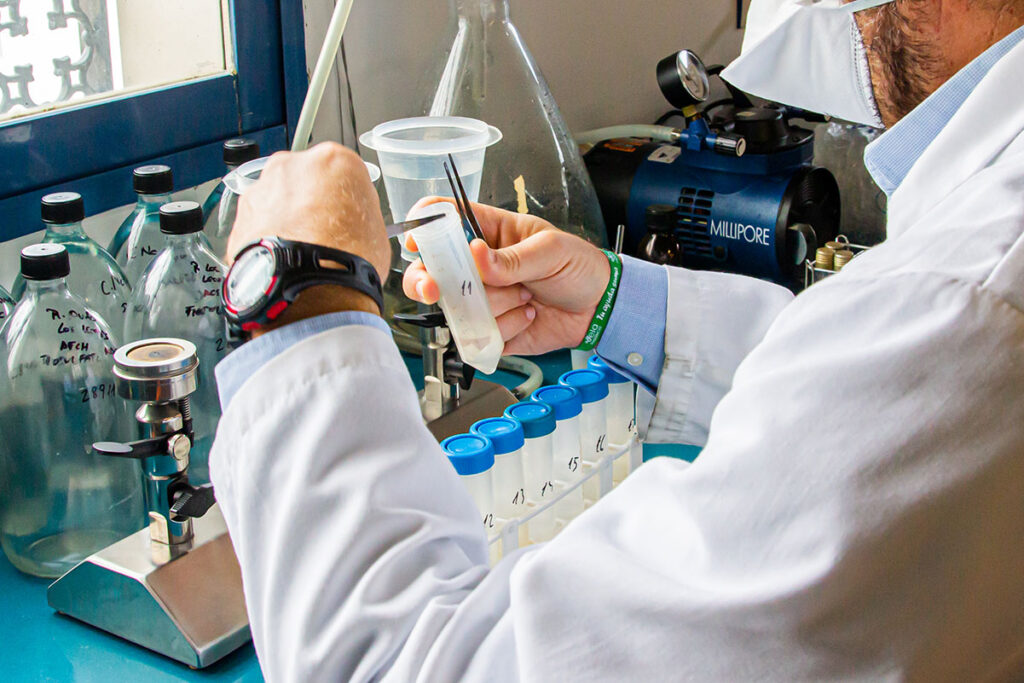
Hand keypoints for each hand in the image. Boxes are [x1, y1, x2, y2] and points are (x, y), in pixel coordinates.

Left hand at [227, 143, 390, 328]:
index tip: (345, 214)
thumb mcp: (376, 230)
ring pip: (275, 200)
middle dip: (308, 203)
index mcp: (332, 160)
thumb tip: (353, 223)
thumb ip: (358, 213)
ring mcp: (261, 189)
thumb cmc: (346, 259)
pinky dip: (266, 238)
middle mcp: (292, 166)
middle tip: (322, 233)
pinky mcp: (240, 217)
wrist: (311, 287)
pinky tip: (282, 259)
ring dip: (285, 220)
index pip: (341, 172)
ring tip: (301, 251)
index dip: (344, 198)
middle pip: (302, 180)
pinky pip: (257, 224)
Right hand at [402, 198, 609, 354]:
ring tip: (527, 296)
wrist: (599, 307)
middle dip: (425, 281)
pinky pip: (481, 335)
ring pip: (460, 308)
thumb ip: (513, 257)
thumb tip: (476, 255)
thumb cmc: (578, 266)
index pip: (445, 220)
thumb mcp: (551, 250)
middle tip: (434, 289)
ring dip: (495, 306)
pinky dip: (507, 329)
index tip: (417, 242)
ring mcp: (482, 300)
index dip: (424, 227)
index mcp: (488, 233)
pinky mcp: (491, 331)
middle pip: (430, 272)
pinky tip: (528, 317)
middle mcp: (478, 267)